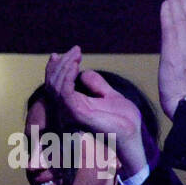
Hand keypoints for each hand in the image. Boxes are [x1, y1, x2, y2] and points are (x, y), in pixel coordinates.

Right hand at [45, 47, 144, 163]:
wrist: (132, 134)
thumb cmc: (123, 120)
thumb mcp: (110, 96)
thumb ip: (97, 86)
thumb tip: (84, 74)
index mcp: (74, 105)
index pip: (56, 86)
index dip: (55, 69)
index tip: (60, 53)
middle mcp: (68, 109)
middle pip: (53, 84)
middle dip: (61, 64)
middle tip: (76, 49)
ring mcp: (71, 111)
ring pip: (56, 86)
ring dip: (65, 67)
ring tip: (77, 55)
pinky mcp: (78, 112)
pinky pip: (65, 92)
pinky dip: (68, 77)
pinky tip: (76, 66)